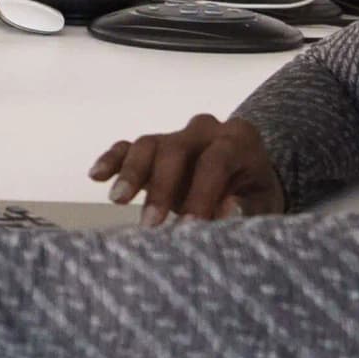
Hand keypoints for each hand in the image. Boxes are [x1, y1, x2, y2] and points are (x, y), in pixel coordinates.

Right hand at [90, 114, 280, 222]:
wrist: (245, 180)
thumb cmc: (254, 195)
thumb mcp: (262, 204)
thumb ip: (247, 207)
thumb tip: (228, 208)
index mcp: (238, 139)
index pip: (215, 160)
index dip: (202, 193)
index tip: (189, 226)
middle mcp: (205, 130)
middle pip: (176, 149)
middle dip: (161, 187)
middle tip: (150, 224)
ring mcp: (176, 135)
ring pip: (149, 144)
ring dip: (131, 172)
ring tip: (118, 200)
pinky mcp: (154, 147)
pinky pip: (128, 146)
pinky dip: (112, 159)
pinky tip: (96, 176)